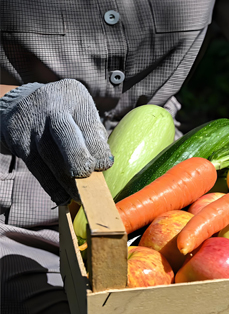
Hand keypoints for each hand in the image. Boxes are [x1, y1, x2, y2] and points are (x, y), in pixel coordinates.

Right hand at [0, 79, 112, 204]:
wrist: (25, 103)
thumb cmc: (68, 114)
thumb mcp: (83, 113)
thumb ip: (94, 135)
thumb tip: (102, 165)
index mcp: (74, 96)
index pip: (87, 123)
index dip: (97, 146)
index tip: (104, 165)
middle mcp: (51, 106)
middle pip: (63, 132)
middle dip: (76, 156)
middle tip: (86, 174)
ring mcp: (32, 123)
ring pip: (48, 154)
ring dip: (65, 180)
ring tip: (80, 197)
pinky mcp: (18, 139)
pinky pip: (35, 165)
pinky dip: (50, 184)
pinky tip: (62, 197)